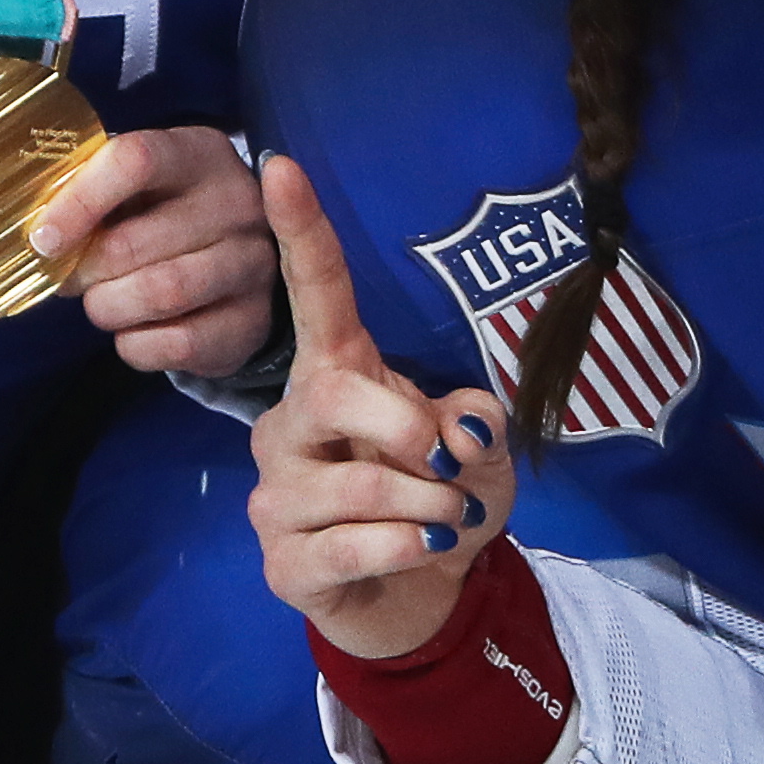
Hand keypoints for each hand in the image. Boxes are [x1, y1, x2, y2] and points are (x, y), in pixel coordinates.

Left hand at [35, 123, 276, 377]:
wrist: (236, 259)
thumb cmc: (165, 213)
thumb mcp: (137, 184)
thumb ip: (91, 190)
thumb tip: (40, 236)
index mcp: (199, 152)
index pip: (134, 161)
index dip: (78, 203)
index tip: (43, 240)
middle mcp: (237, 203)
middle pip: (132, 243)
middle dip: (84, 271)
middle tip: (71, 279)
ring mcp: (252, 263)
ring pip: (159, 293)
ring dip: (109, 307)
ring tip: (101, 303)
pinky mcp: (253, 321)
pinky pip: (178, 344)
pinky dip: (137, 345)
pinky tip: (133, 330)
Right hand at [251, 153, 516, 659]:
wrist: (422, 598)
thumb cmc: (443, 502)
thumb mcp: (485, 451)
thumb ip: (479, 422)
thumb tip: (454, 430)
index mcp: (338, 376)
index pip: (314, 296)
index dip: (301, 232)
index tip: (281, 166)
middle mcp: (293, 426)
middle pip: (329, 394)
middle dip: (405, 428)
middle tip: (451, 466)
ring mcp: (279, 495)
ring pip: (353, 486)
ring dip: (426, 509)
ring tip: (447, 521)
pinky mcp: (283, 562)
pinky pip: (348, 549)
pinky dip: (407, 551)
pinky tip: (424, 553)